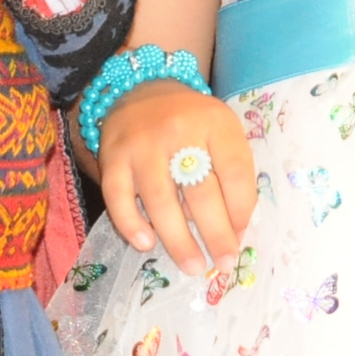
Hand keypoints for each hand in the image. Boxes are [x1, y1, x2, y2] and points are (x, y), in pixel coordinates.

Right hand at [94, 79, 255, 272]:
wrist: (141, 89)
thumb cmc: (190, 122)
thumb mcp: (221, 132)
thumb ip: (232, 172)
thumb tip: (236, 229)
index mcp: (214, 122)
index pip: (235, 172)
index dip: (242, 209)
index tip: (242, 236)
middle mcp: (178, 130)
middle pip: (200, 190)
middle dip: (215, 233)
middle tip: (223, 262)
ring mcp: (141, 144)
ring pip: (160, 200)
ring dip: (177, 239)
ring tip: (192, 266)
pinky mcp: (112, 157)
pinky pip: (118, 196)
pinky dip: (130, 223)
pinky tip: (146, 244)